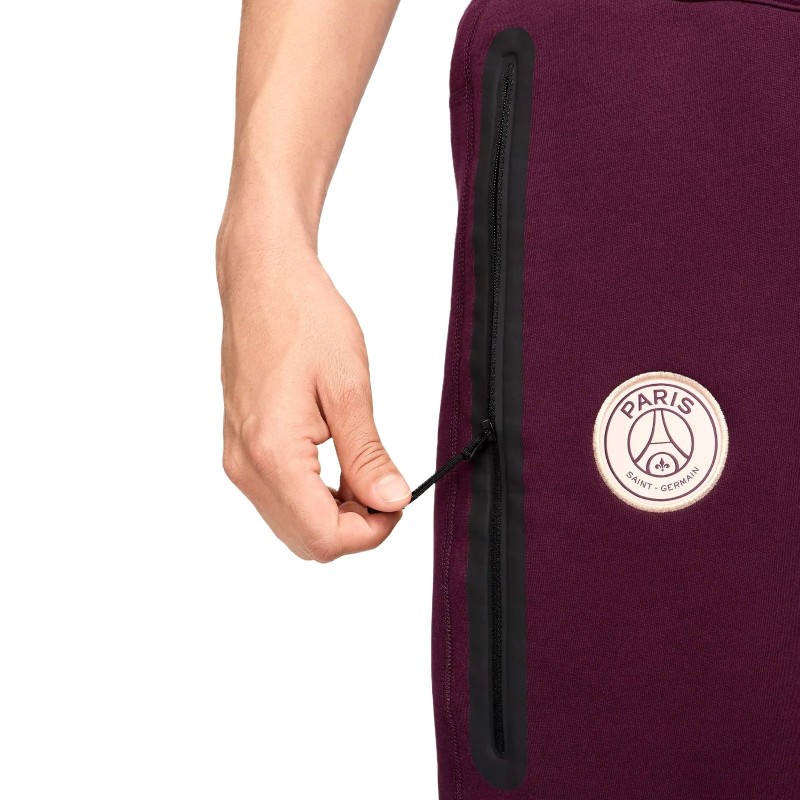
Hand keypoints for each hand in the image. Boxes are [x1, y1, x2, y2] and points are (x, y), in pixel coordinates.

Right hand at [217, 224, 409, 561]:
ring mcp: (238, 459)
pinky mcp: (241, 448)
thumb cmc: (304, 319)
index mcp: (272, 454)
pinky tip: (340, 466)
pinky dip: (315, 497)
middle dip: (355, 528)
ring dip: (335, 514)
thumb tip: (392, 501)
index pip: (324, 537)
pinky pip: (279, 498)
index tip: (399, 501)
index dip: (372, 533)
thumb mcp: (349, 388)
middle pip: (306, 541)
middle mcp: (246, 466)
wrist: (262, 282)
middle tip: (386, 488)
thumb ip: (367, 455)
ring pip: (292, 524)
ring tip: (367, 472)